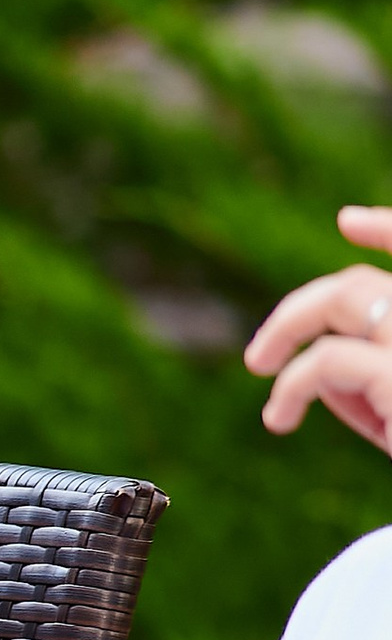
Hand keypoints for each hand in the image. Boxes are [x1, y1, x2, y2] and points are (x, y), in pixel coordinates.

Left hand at [244, 209, 391, 457]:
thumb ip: (367, 380)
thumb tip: (316, 364)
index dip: (388, 230)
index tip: (348, 221)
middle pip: (360, 284)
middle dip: (302, 309)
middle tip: (260, 357)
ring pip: (345, 297)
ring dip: (287, 329)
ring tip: (261, 371)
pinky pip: (327, 360)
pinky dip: (291, 386)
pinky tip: (280, 418)